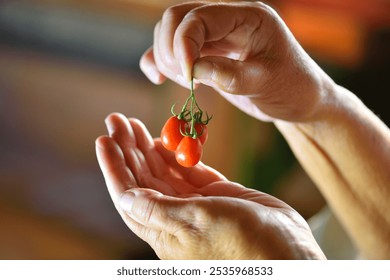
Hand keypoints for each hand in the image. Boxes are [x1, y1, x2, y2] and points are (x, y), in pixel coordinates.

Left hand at [95, 113, 324, 258]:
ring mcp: (196, 205)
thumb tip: (124, 197)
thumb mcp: (196, 225)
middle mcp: (175, 217)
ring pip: (163, 172)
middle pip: (142, 179)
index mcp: (164, 230)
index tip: (104, 139)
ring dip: (147, 148)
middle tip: (116, 120)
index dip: (113, 167)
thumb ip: (159, 210)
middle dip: (127, 149)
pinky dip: (176, 156)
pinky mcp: (216, 195)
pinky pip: (189, 171)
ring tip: (133, 124)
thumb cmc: (242, 246)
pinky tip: (164, 141)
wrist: (287, 255)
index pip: (128, 194)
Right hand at [140, 1, 335, 121]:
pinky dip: (160, 61)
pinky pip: (173, 49)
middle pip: (177, 18)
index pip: (200, 17)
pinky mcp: (207, 53)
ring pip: (171, 32)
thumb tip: (193, 69)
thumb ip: (232, 76)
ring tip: (187, 83)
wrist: (298, 99)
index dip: (184, 45)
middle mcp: (227, 19)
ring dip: (166, 57)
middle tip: (186, 80)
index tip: (189, 78)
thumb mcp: (267, 83)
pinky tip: (159, 78)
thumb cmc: (292, 88)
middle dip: (171, 49)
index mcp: (248, 17)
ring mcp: (215, 36)